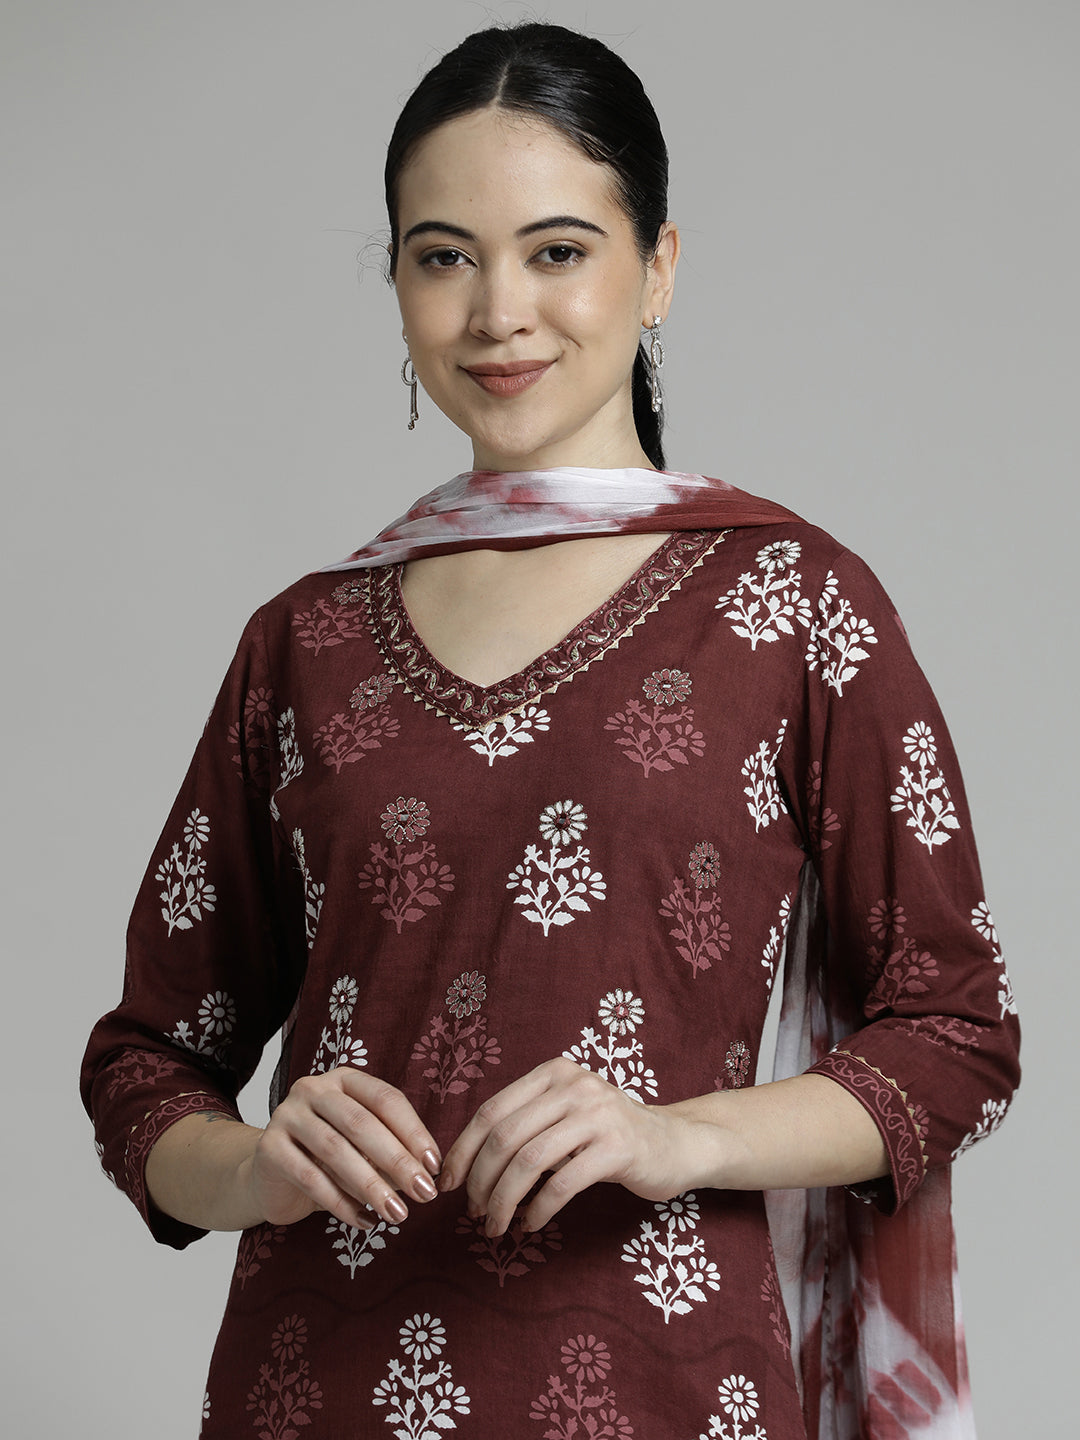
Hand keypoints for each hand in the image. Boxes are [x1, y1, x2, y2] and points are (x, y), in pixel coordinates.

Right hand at [247, 1068, 441, 1230]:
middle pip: (362, 1123)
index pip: (386, 1099)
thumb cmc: (326, 1158)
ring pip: (336, 1151)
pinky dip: (341, 1204)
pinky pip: (310, 1178)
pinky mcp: (269, 1148)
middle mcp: (313, 1089)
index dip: (413, 1132)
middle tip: (424, 1193)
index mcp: (344, 1079)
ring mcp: (287, 1115)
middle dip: (398, 1161)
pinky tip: (363, 1221)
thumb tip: (427, 1172)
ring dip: (372, 1186)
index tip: (435, 1166)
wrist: (269, 1177)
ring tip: (397, 1213)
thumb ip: (388, 1149)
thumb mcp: (360, 1146)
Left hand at [438, 1057, 693, 1236]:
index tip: (448, 1182)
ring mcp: (598, 1114)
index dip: (463, 1150)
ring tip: (496, 1226)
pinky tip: (531, 1225)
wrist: (674, 1144)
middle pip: (505, 1137)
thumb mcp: (563, 1116)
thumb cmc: (607, 1136)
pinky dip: (539, 1210)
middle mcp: (574, 1085)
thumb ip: (524, 1126)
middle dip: (481, 1181)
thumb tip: (465, 1167)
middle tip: (475, 1213)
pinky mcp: (618, 1147)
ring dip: (504, 1201)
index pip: (491, 1111)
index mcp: (553, 1073)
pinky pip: (562, 1184)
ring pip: (529, 1162)